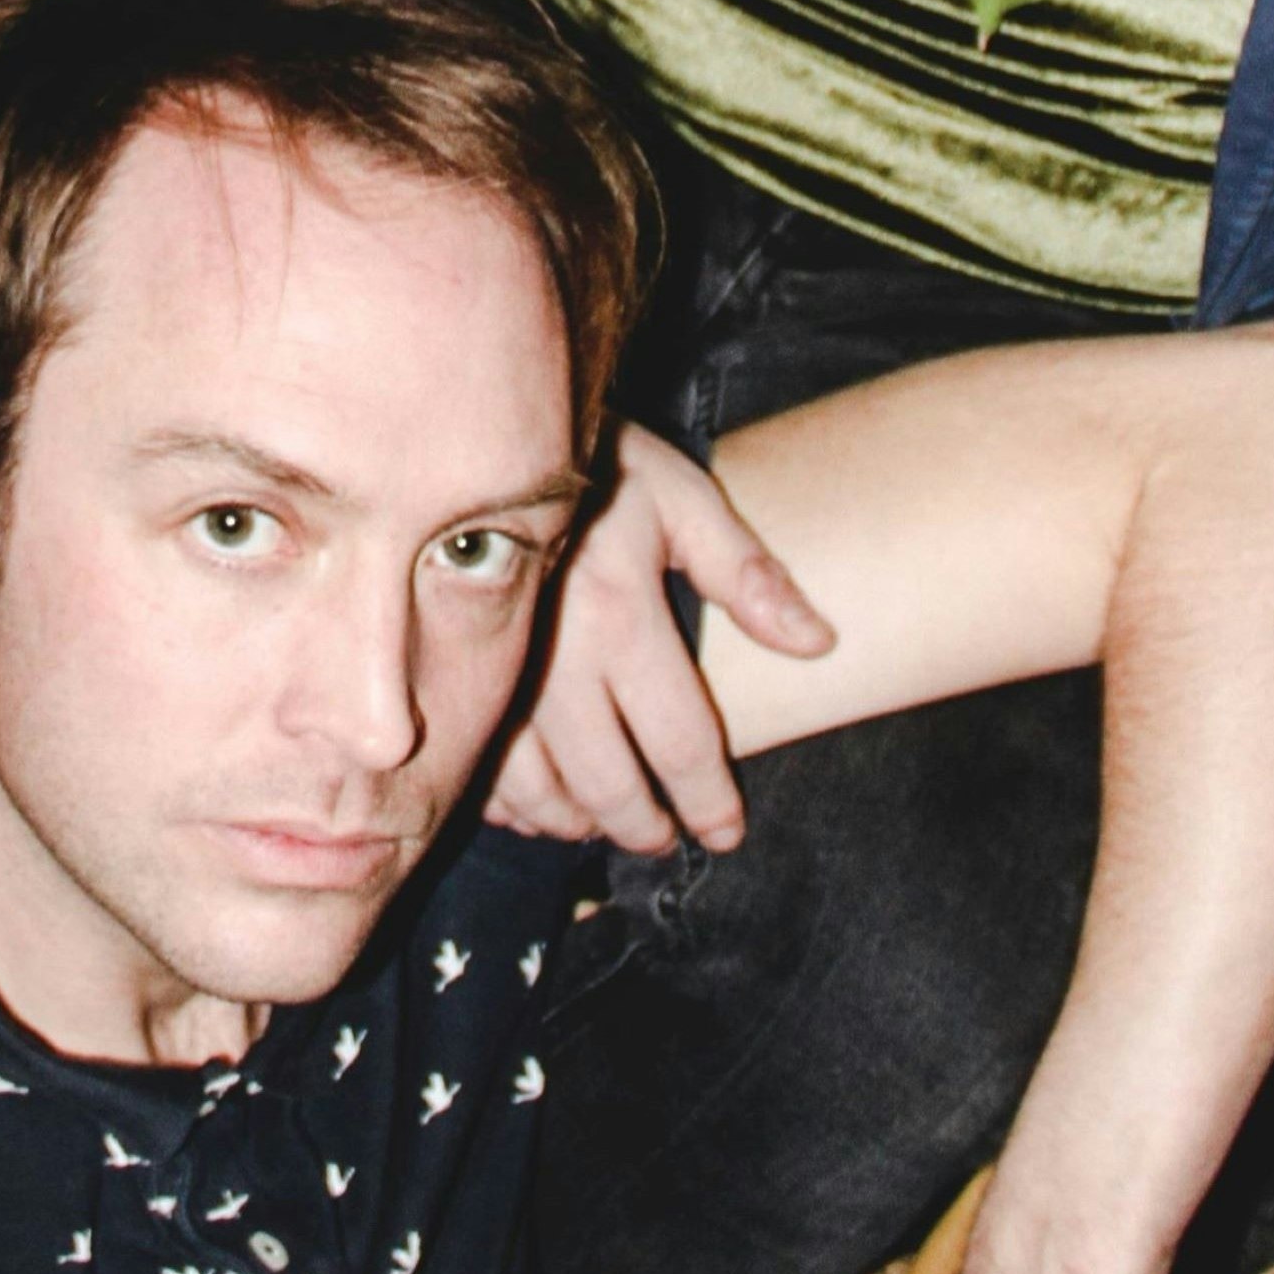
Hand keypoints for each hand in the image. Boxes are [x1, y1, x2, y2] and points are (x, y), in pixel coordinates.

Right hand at [487, 420, 829, 853]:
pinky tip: (535, 802)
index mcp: (619, 616)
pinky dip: (510, 803)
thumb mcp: (681, 498)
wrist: (485, 436)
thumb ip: (746, 573)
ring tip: (603, 823)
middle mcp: (554, 658)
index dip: (709, 800)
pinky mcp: (456, 673)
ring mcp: (496, 671)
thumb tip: (817, 643)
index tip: (725, 831)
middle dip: (643, 827)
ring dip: (577, 822)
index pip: (679, 742)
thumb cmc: (602, 467)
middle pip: (607, 784)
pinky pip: (480, 766)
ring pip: (538, 790)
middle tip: (664, 837)